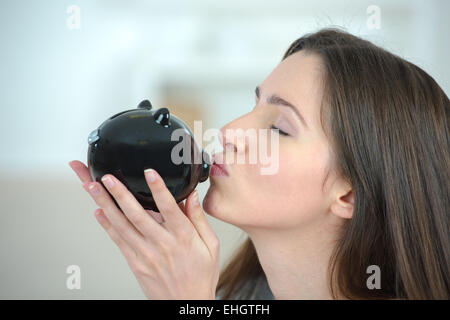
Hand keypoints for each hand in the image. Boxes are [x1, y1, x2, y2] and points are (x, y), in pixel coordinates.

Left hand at [68, 160, 219, 298]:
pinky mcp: (135, 263)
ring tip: (93, 188)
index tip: (149, 172)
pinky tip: (98, 211)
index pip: (169, 209)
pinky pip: (118, 241)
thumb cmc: (200, 275)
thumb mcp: (211, 246)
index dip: (158, 189)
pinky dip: (107, 225)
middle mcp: (161, 244)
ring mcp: (145, 254)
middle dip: (120, 193)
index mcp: (183, 238)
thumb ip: (199, 219)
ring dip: (106, 205)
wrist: (186, 304)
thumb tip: (192, 197)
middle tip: (107, 177)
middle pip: (137, 215)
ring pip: (122, 225)